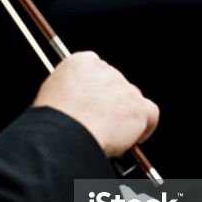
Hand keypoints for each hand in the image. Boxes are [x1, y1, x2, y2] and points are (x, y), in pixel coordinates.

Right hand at [33, 52, 158, 156]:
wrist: (66, 132)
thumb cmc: (54, 119)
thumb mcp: (51, 95)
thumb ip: (69, 92)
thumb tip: (76, 106)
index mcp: (82, 62)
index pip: (95, 71)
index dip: (95, 91)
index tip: (91, 105)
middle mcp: (107, 70)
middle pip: (115, 86)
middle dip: (110, 104)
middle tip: (100, 124)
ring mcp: (124, 88)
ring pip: (131, 100)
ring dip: (124, 116)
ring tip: (111, 135)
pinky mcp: (138, 107)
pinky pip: (150, 113)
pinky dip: (145, 126)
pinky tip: (135, 139)